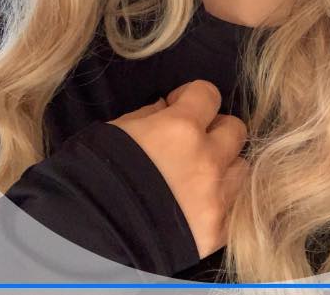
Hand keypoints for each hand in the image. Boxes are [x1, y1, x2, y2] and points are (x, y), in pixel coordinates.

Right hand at [107, 80, 249, 259]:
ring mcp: (215, 196)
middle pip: (235, 129)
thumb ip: (151, 114)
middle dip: (214, 131)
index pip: (210, 94)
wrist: (88, 237)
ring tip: (199, 178)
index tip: (178, 108)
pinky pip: (236, 206)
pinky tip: (201, 205)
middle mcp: (206, 158)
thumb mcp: (118, 129)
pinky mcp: (217, 231)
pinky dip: (222, 202)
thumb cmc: (94, 173)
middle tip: (193, 143)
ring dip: (223, 167)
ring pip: (241, 167)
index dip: (192, 97)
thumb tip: (168, 108)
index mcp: (179, 127)